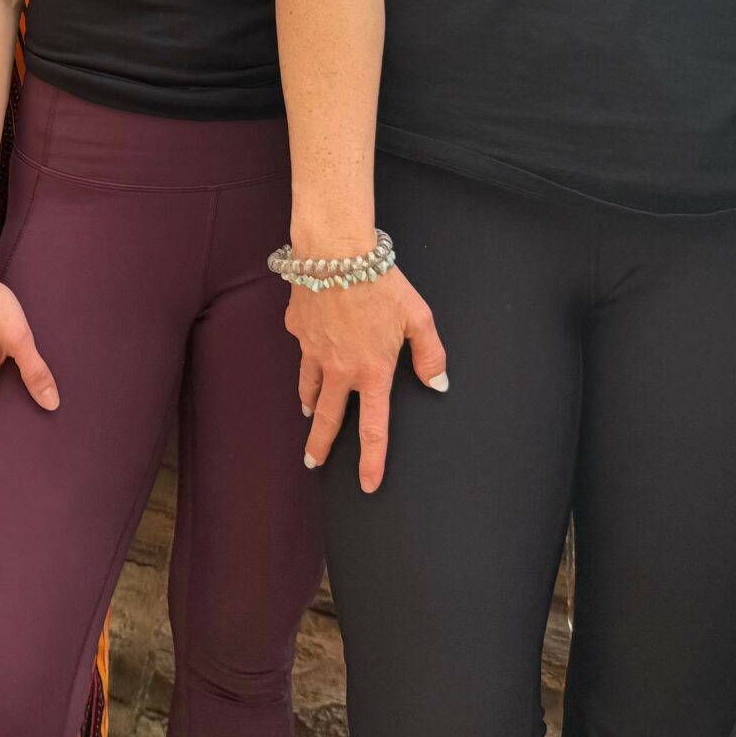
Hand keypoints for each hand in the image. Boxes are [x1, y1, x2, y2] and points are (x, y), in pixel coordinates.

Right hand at [285, 269, 447, 490]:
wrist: (335, 252)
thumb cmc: (380, 281)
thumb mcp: (418, 318)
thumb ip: (430, 354)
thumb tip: (437, 382)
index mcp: (373, 371)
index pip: (374, 428)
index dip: (372, 461)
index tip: (368, 484)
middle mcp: (340, 369)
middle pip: (329, 418)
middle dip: (321, 444)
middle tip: (314, 461)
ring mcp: (314, 350)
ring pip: (309, 388)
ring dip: (311, 405)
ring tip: (309, 413)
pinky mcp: (297, 329)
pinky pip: (302, 348)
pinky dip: (306, 355)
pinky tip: (310, 348)